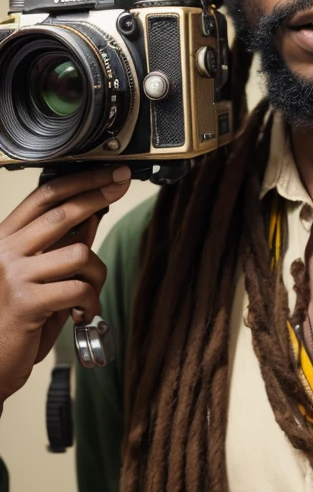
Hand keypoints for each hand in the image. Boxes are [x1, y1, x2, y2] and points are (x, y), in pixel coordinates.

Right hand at [0, 166, 130, 407]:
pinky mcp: (27, 301)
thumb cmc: (17, 318)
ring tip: (88, 296)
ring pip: (79, 253)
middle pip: (62, 213)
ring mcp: (14, 275)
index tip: (110, 173)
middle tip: (122, 187)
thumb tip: (92, 216)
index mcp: (6, 238)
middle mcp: (5, 251)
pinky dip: (91, 302)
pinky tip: (82, 313)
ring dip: (97, 276)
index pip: (44, 196)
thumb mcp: (39, 274)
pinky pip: (79, 288)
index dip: (81, 181)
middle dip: (98, 195)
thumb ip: (60, 246)